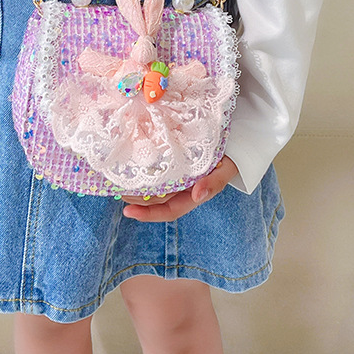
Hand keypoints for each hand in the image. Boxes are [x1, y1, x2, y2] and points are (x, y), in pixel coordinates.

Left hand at [121, 156, 238, 222]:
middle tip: (116, 191)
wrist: (237, 139)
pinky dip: (144, 170)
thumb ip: (215, 182)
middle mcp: (184, 188)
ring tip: (117, 181)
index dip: (149, 214)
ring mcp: (178, 175)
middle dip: (136, 200)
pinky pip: (157, 169)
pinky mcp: (174, 160)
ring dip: (136, 187)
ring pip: (154, 186)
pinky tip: (130, 165)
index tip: (128, 211)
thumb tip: (198, 196)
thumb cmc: (232, 155)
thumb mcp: (227, 168)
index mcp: (194, 193)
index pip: (169, 210)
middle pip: (156, 199)